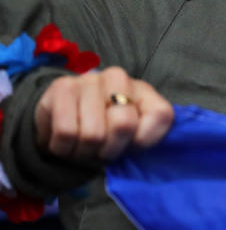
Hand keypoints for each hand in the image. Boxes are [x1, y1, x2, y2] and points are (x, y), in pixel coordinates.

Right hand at [34, 67, 173, 160]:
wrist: (61, 122)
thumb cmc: (103, 133)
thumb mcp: (132, 138)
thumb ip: (147, 136)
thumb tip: (140, 140)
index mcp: (144, 90)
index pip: (160, 116)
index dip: (141, 143)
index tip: (128, 145)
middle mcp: (119, 77)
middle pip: (123, 125)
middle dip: (109, 150)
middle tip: (100, 150)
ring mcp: (90, 79)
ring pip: (93, 134)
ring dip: (84, 151)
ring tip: (82, 146)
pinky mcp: (62, 87)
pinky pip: (66, 132)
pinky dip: (64, 148)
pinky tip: (66, 142)